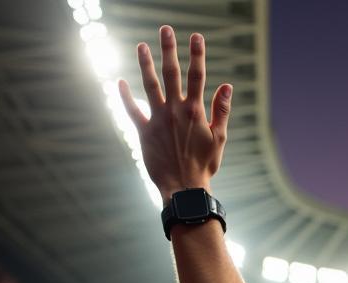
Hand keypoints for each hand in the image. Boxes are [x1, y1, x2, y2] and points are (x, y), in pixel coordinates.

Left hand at [118, 27, 231, 200]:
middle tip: (165, 29)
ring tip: (141, 46)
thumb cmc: (205, 166)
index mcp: (195, 112)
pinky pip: (132, 110)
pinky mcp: (144, 131)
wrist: (184, 188)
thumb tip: (227, 86)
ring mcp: (158, 120)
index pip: (198, 76)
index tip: (196, 36)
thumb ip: (221, 111)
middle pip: (172, 73)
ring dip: (145, 64)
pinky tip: (120, 82)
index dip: (197, 55)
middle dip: (169, 50)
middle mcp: (175, 111)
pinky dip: (125, 96)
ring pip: (150, 85)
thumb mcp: (219, 139)